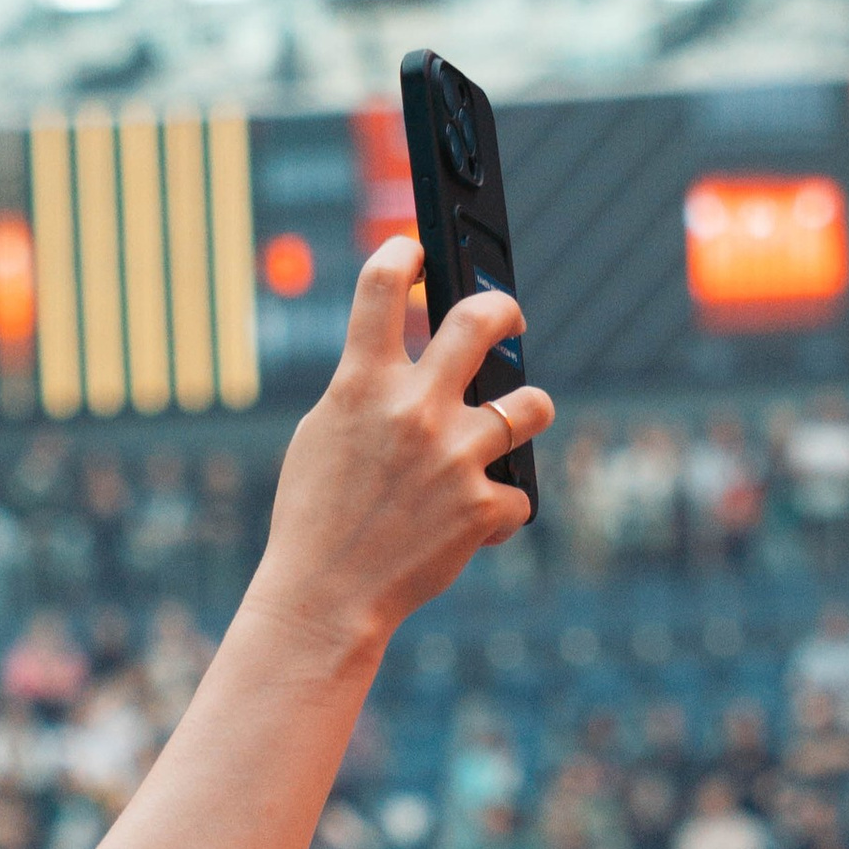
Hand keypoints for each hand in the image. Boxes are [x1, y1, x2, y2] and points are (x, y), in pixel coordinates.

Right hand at [257, 238, 556, 665]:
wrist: (324, 598)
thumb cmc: (316, 519)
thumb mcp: (324, 435)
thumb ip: (365, 388)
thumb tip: (408, 356)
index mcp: (361, 382)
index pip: (383, 282)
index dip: (404, 252)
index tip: (416, 250)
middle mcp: (414, 408)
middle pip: (481, 321)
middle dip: (504, 308)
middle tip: (507, 316)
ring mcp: (454, 457)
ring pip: (532, 406)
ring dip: (529, 410)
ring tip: (516, 421)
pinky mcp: (481, 508)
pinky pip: (518, 494)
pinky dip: (502, 509)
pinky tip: (479, 522)